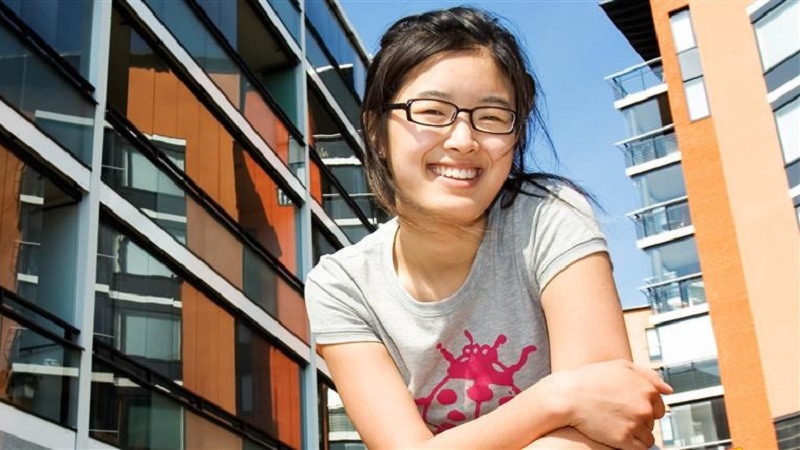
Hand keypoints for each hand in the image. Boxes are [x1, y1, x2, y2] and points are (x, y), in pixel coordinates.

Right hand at [551, 359, 671, 449]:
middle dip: (640, 420)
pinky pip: (640, 448)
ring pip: (648, 437)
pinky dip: (632, 445)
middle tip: (620, 415)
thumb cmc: (590, 379)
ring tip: (617, 425)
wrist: (567, 395)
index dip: (645, 408)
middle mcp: (644, 406)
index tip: (631, 408)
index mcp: (646, 388)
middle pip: (653, 421)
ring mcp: (635, 423)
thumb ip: (647, 375)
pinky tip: (618, 437)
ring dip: (636, 434)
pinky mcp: (624, 439)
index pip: (660, 406)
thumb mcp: (620, 366)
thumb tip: (668, 389)